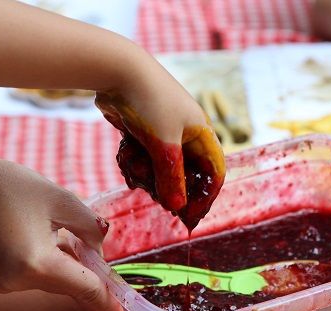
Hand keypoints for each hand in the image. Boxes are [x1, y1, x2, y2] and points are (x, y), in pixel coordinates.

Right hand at [0, 152, 128, 310]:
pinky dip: (57, 266)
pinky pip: (43, 277)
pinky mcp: (3, 281)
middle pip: (72, 288)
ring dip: (75, 267)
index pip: (86, 290)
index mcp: (36, 264)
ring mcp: (7, 285)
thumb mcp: (64, 200)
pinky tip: (52, 237)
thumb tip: (102, 261)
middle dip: (96, 286)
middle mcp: (19, 282)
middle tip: (120, 302)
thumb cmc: (11, 186)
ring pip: (59, 282)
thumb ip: (91, 232)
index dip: (111, 307)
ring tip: (64, 229)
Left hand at [95, 61, 225, 229]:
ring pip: (161, 170)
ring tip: (133, 165)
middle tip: (157, 199)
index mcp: (202, 134)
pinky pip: (143, 159)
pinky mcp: (142, 134)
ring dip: (147, 174)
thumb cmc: (149, 103)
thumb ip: (171, 178)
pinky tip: (125, 155)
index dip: (205, 198)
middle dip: (169, 187)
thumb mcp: (163, 144)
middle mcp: (186, 135)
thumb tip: (177, 207)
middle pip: (185, 176)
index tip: (189, 219)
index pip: (214, 174)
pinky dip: (134, 162)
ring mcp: (163, 134)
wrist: (116, 71)